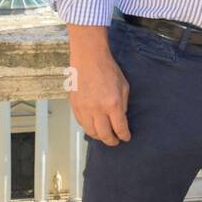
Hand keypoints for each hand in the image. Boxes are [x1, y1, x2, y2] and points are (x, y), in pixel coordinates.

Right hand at [68, 24, 130, 145]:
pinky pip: (81, 123)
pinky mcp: (75, 106)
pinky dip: (88, 128)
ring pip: (91, 132)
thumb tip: (121, 119)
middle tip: (115, 141)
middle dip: (112, 141)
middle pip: (104, 134)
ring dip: (99, 137)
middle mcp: (98, 109)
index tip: (126, 137)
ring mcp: (85, 108)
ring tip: (104, 136)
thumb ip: (123, 105)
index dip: (124, 135)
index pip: (120, 128)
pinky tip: (94, 127)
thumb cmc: (108, 70)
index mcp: (113, 104)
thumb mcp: (124, 86)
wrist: (89, 59)